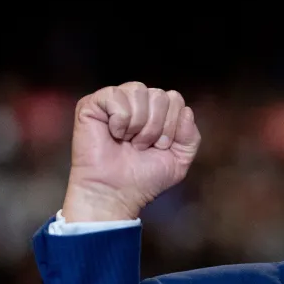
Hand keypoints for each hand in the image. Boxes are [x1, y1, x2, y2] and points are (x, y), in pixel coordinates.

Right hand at [61, 82, 200, 221]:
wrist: (116, 192)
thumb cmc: (144, 178)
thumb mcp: (179, 160)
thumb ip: (191, 136)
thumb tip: (186, 111)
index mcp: (156, 111)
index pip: (175, 99)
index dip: (172, 125)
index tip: (160, 147)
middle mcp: (137, 102)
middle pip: (160, 95)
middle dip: (156, 126)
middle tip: (142, 146)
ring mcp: (115, 101)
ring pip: (139, 91)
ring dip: (139, 124)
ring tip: (128, 141)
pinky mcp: (92, 103)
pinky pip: (116, 95)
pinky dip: (120, 120)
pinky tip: (113, 134)